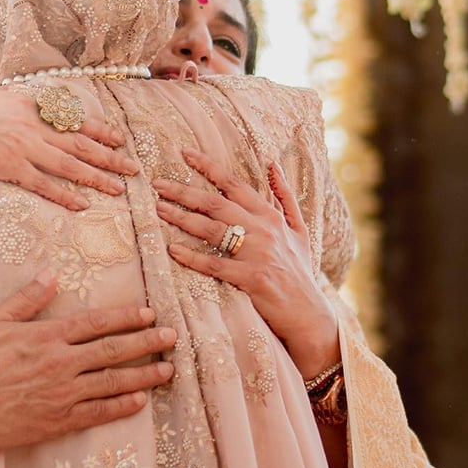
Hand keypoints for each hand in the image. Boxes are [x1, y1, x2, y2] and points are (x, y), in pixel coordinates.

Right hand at [0, 82, 138, 209]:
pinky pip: (44, 185)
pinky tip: (82, 205)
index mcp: (35, 106)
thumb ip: (24, 106)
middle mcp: (36, 126)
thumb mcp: (2, 97)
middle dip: (111, 158)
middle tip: (134, 169)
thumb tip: (39, 109)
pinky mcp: (11, 167)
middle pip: (83, 145)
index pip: (78, 120)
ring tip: (118, 190)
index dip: (103, 132)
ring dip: (97, 179)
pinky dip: (66, 195)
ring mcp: (25, 148)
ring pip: (71, 166)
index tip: (121, 140)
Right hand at [0, 271, 175, 457]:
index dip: (126, 318)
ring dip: (143, 376)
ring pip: (112, 383)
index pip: (96, 323)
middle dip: (146, 343)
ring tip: (167, 370)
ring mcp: (61, 395)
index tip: (149, 314)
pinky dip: (120, 407)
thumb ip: (27, 299)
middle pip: (113, 350)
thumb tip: (52, 274)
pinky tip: (139, 402)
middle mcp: (60, 363)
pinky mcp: (56, 422)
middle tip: (172, 338)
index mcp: (46, 336)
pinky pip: (97, 413)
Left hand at [154, 149, 338, 378]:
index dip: (208, 167)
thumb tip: (273, 164)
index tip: (185, 153)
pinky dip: (192, 257)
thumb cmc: (299, 271)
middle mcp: (264, 230)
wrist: (310, 315)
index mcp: (271, 216)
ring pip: (212, 230)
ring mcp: (258, 254)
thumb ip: (284, 196)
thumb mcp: (299, 230)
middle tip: (157, 184)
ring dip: (181, 218)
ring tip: (158, 209)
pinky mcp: (251, 279)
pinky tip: (172, 249)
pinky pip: (215, 264)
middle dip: (184, 191)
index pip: (234, 184)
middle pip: (216, 203)